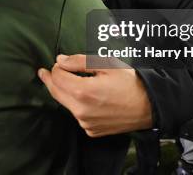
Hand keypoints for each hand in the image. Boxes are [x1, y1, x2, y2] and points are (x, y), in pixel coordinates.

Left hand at [38, 54, 152, 136]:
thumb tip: (60, 61)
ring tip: (66, 81)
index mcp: (83, 91)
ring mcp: (85, 123)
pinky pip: (77, 115)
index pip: (58, 77)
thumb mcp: (106, 64)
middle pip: (56, 93)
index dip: (58, 67)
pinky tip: (85, 97)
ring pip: (66, 104)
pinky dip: (76, 104)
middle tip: (43, 72)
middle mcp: (81, 111)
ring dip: (64, 92)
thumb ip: (79, 61)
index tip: (60, 62)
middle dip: (50, 80)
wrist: (149, 107)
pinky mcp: (91, 130)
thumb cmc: (129, 83)